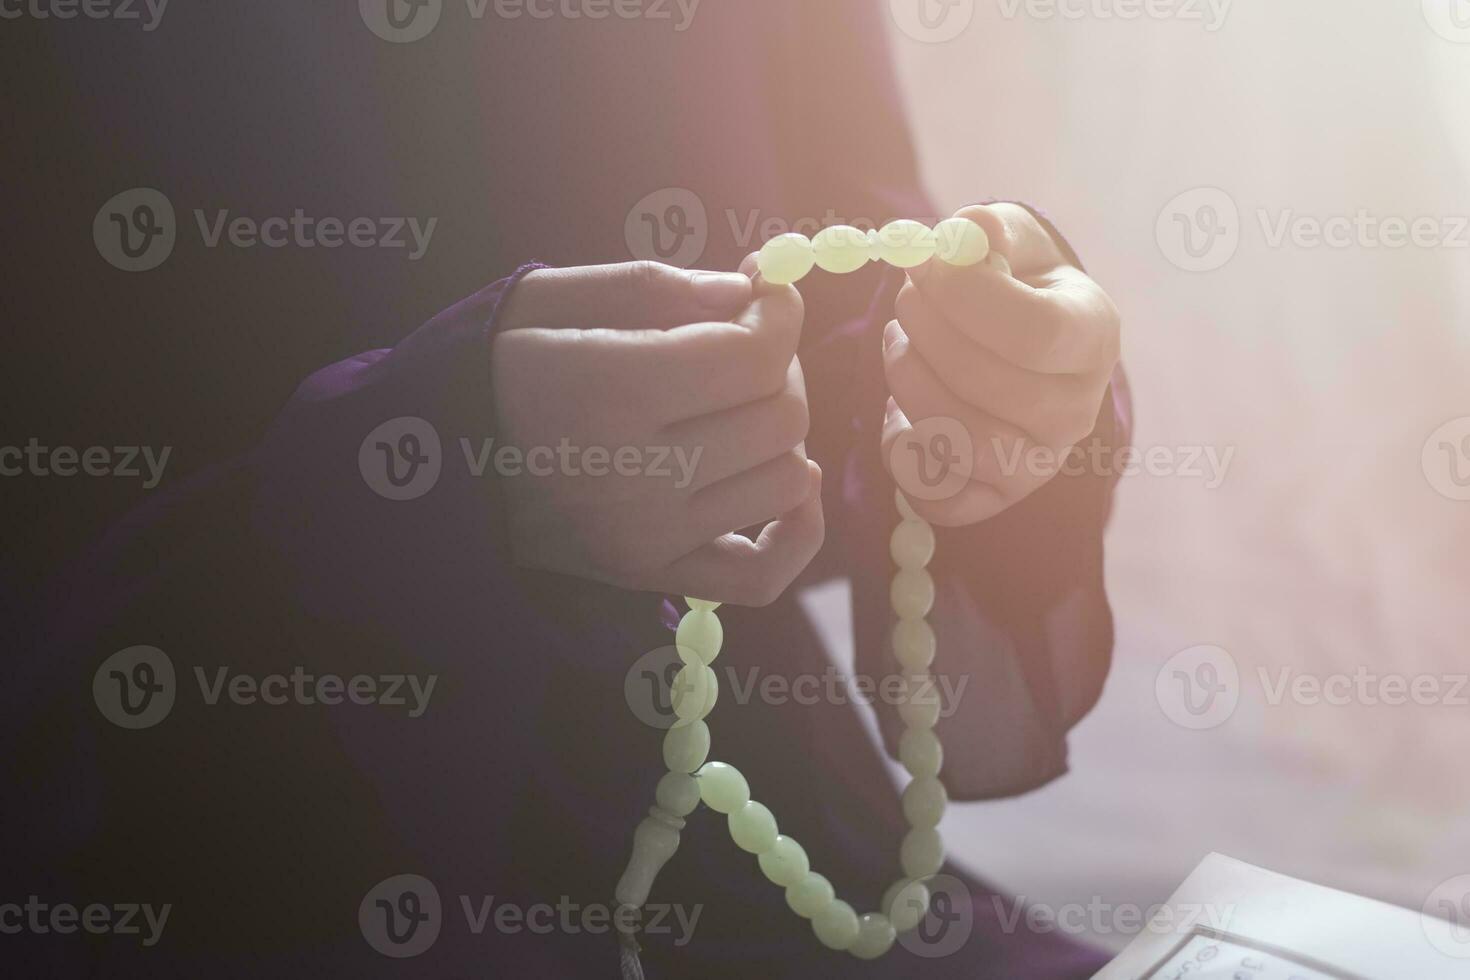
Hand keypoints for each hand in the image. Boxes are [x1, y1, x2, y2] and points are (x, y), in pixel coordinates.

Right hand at [491, 261, 822, 605]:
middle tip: (738, 347)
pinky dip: (798, 532)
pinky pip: (763, 575)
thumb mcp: (550, 298)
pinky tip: (790, 486)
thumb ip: (656, 287)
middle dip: (778, 366)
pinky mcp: (648, 576)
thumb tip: (751, 294)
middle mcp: (636, 472)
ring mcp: (646, 537)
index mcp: (611, 388)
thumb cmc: (496, 366)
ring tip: (736, 409)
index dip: (780, 310)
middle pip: (781, 415)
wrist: (433, 463)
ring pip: (785, 481)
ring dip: (781, 436)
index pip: (755, 353)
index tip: (763, 293)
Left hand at [882, 204, 1120, 525]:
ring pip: (958, 442)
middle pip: (988, 386)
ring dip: (908, 385)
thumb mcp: (1010, 241)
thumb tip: (964, 232)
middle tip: (906, 299)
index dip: (965, 298)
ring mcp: (1038, 464)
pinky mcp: (993, 499)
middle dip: (927, 334)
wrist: (1021, 346)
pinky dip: (902, 451)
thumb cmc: (1014, 285)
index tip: (926, 266)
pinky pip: (936, 497)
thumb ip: (988, 229)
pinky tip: (902, 409)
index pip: (1035, 333)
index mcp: (1093, 339)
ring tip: (899, 344)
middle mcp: (1076, 413)